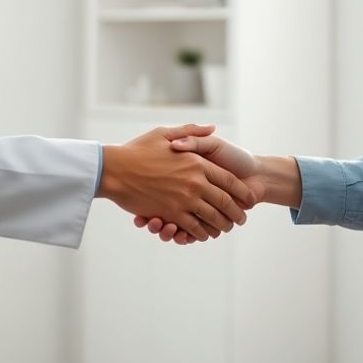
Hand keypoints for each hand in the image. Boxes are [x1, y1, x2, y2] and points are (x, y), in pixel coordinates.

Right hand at [98, 124, 256, 241]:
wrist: (113, 169)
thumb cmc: (137, 149)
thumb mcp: (165, 133)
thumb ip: (192, 132)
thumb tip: (212, 127)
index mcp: (196, 162)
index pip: (228, 180)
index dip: (242, 191)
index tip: (250, 198)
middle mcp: (194, 182)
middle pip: (225, 202)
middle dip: (237, 213)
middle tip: (242, 219)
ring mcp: (183, 199)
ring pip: (212, 218)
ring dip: (222, 225)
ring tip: (226, 228)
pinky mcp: (171, 213)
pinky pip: (193, 228)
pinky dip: (201, 233)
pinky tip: (204, 234)